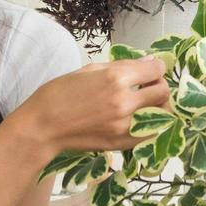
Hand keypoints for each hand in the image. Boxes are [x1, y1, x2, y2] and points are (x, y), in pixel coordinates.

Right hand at [21, 56, 169, 155]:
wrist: (42, 127)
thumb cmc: (60, 94)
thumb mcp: (89, 70)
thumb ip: (123, 66)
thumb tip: (149, 62)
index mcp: (115, 78)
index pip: (156, 71)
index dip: (156, 68)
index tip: (150, 70)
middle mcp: (123, 102)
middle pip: (163, 92)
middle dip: (159, 86)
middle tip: (148, 86)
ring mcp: (124, 126)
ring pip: (161, 114)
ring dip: (158, 106)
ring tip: (145, 103)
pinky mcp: (121, 143)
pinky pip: (151, 134)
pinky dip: (152, 125)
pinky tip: (141, 119)